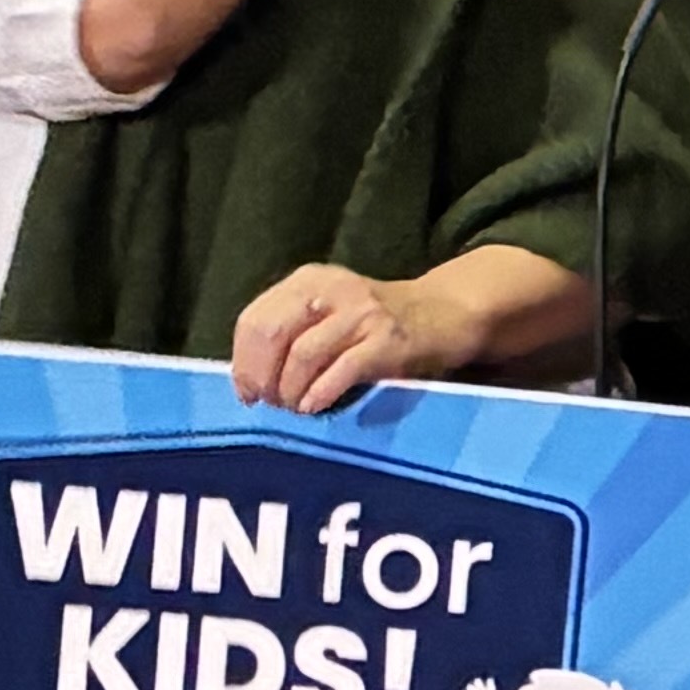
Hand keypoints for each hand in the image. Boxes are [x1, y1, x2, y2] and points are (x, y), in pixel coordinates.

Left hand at [231, 261, 471, 414]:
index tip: (248, 393)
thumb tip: (250, 380)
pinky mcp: (387, 339)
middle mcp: (331, 289)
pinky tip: (315, 407)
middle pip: (272, 334)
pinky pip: (342, 369)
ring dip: (290, 391)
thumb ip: (292, 331)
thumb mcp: (329, 311)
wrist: (445, 313)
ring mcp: (362, 312)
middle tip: (270, 404)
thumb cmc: (378, 323)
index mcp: (309, 281)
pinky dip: (321, 392)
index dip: (243, 362)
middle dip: (262, 377)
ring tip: (295, 408)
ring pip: (303, 354)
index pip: (255, 319)